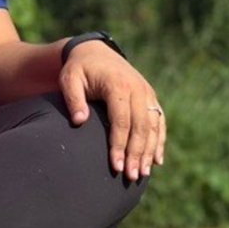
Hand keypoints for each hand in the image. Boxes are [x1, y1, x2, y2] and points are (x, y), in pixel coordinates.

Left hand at [58, 39, 165, 180]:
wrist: (95, 51)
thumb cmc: (79, 68)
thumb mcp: (69, 78)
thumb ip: (73, 98)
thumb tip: (79, 121)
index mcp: (118, 85)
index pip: (122, 120)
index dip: (120, 144)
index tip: (116, 166)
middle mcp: (137, 89)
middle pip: (141, 126)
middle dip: (136, 153)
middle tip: (131, 176)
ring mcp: (146, 92)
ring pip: (153, 126)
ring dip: (149, 151)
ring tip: (142, 174)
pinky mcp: (150, 97)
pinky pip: (159, 121)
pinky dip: (159, 141)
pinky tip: (156, 160)